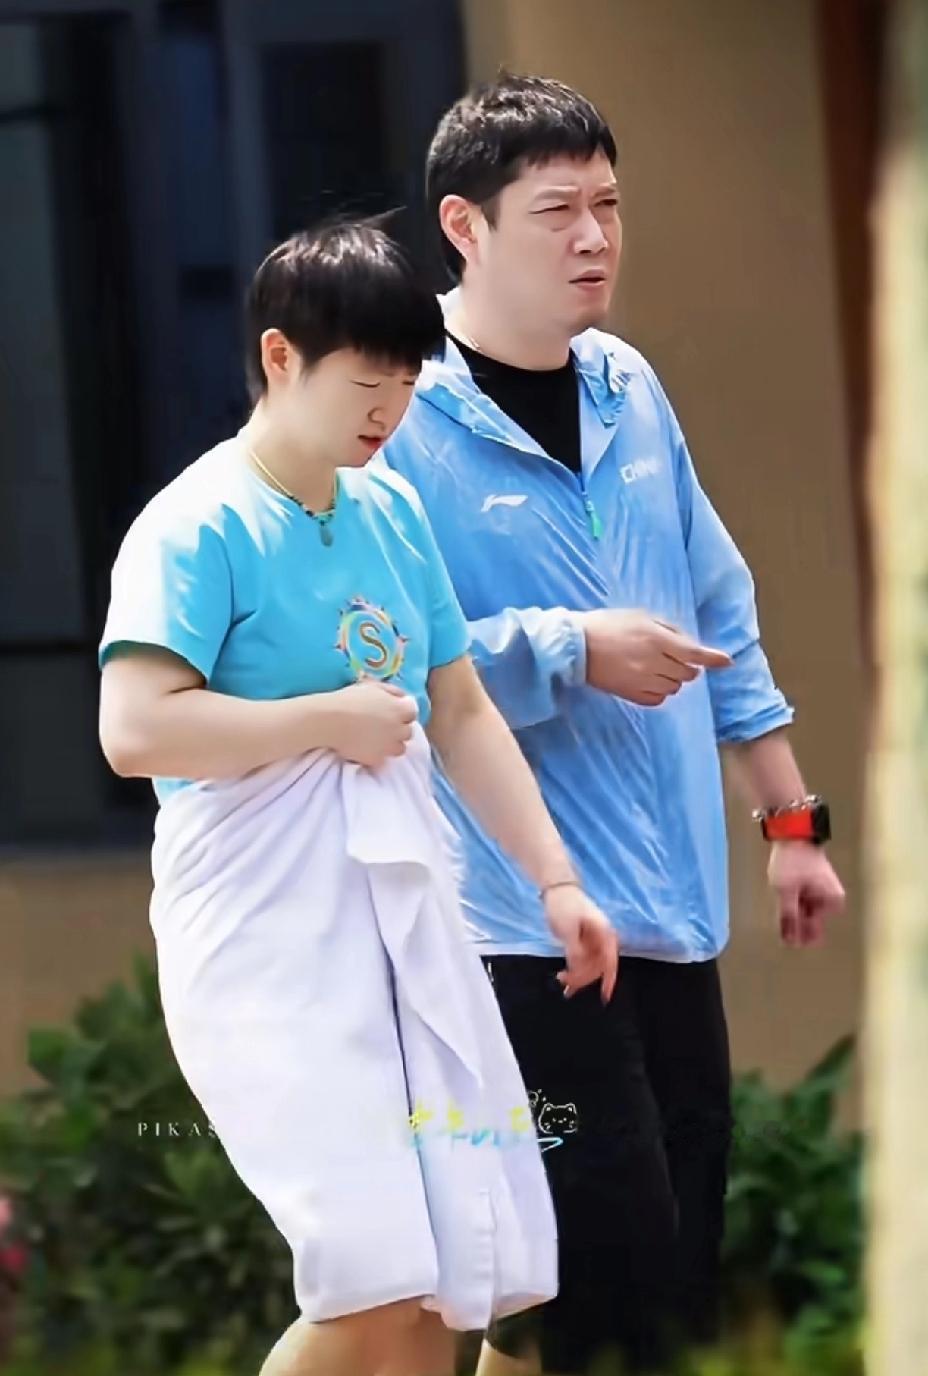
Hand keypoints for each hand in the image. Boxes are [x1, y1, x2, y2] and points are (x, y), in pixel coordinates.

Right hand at [327, 680, 417, 767]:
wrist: (330, 721)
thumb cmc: (349, 699)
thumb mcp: (372, 687)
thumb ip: (392, 691)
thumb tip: (402, 697)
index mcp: (399, 709)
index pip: (412, 713)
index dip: (403, 713)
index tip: (393, 713)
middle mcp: (398, 729)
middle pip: (408, 732)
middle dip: (399, 729)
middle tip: (384, 727)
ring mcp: (388, 746)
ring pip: (400, 748)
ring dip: (392, 744)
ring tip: (377, 740)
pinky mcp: (376, 759)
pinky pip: (383, 759)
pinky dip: (377, 754)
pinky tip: (366, 747)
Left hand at [543, 885, 618, 1001]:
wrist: (557, 890)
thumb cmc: (565, 906)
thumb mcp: (568, 929)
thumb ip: (574, 950)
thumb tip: (578, 967)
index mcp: (604, 934)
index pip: (610, 961)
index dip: (609, 980)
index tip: (604, 996)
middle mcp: (602, 939)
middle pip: (598, 966)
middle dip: (584, 978)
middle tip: (566, 984)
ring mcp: (593, 942)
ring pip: (590, 966)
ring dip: (578, 976)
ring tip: (561, 981)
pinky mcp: (584, 943)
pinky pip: (582, 961)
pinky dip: (574, 970)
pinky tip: (565, 980)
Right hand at [580, 609, 732, 705]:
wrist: (578, 646)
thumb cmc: (608, 625)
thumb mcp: (640, 617)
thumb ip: (667, 629)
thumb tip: (686, 642)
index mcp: (657, 639)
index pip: (694, 652)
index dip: (714, 658)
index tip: (728, 662)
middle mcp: (654, 662)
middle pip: (688, 673)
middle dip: (687, 666)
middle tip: (671, 657)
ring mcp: (643, 681)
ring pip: (675, 687)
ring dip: (673, 678)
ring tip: (655, 667)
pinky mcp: (632, 695)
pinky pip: (659, 699)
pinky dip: (660, 691)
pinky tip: (648, 681)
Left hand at [768, 842, 845, 946]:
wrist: (793, 833)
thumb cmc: (792, 863)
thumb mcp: (786, 892)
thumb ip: (789, 917)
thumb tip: (790, 941)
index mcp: (830, 903)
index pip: (814, 929)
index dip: (800, 938)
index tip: (788, 946)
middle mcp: (830, 899)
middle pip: (811, 921)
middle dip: (796, 927)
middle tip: (782, 936)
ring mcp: (822, 891)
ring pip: (805, 911)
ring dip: (793, 916)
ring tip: (782, 920)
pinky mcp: (813, 884)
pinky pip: (803, 901)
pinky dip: (793, 905)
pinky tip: (783, 907)